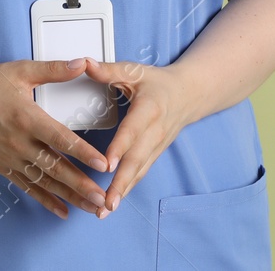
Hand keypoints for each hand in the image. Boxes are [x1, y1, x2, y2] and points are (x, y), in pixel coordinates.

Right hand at [0, 58, 111, 219]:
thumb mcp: (21, 71)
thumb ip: (54, 69)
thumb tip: (82, 63)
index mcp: (27, 117)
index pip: (61, 139)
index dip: (84, 153)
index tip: (103, 165)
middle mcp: (20, 142)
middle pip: (56, 167)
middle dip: (81, 185)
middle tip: (103, 199)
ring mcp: (11, 157)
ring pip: (45, 181)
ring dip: (69, 196)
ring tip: (91, 208)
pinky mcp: (4, 166)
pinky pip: (28, 187)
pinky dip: (46, 200)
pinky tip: (62, 211)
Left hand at [82, 57, 201, 212]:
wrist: (189, 94)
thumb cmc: (158, 82)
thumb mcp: (134, 71)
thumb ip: (109, 70)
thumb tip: (84, 63)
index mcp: (148, 109)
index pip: (132, 131)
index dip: (120, 148)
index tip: (107, 165)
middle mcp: (154, 132)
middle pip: (137, 160)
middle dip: (121, 183)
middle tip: (106, 202)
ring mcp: (156, 146)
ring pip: (139, 172)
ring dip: (123, 192)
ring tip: (106, 209)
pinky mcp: (155, 154)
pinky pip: (141, 173)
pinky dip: (128, 189)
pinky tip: (114, 203)